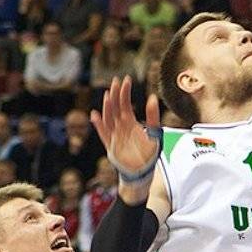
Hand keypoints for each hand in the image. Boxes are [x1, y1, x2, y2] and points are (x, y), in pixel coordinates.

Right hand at [90, 75, 159, 197]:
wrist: (141, 172)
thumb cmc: (148, 153)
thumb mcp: (155, 133)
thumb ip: (153, 117)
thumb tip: (153, 97)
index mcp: (130, 123)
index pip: (125, 104)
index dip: (124, 92)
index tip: (125, 80)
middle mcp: (121, 127)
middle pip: (115, 108)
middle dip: (115, 95)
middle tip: (115, 81)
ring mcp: (114, 135)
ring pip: (109, 118)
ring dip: (107, 107)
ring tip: (107, 95)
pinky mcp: (110, 146)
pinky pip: (103, 133)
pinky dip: (99, 125)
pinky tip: (95, 115)